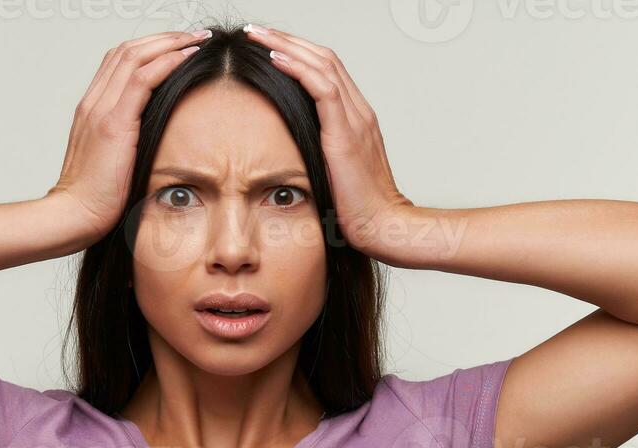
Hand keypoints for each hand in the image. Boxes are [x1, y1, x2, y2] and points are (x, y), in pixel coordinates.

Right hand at [46, 30, 209, 246]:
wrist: (74, 216)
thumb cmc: (94, 200)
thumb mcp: (112, 164)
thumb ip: (126, 145)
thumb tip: (152, 145)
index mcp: (92, 110)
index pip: (119, 63)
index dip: (149, 49)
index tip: (177, 47)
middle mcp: (93, 103)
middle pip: (126, 51)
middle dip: (163, 38)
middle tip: (193, 35)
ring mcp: (101, 110)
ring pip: (134, 56)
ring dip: (169, 43)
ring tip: (196, 39)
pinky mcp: (114, 124)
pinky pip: (142, 79)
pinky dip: (167, 62)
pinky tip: (187, 57)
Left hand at [241, 24, 414, 261]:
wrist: (382, 227)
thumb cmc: (357, 211)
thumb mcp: (332, 175)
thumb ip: (317, 156)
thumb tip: (286, 156)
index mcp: (356, 119)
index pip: (326, 70)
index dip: (297, 52)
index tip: (267, 46)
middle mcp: (359, 112)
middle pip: (323, 57)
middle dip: (287, 39)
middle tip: (255, 30)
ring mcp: (355, 119)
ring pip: (321, 64)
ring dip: (286, 45)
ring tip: (257, 34)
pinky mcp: (347, 133)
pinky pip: (323, 87)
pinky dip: (297, 68)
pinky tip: (274, 58)